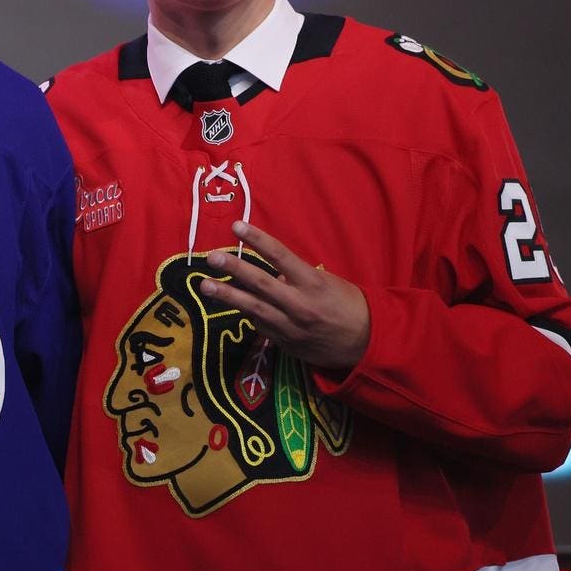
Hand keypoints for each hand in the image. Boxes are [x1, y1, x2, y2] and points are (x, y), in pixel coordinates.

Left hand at [200, 220, 370, 370]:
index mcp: (313, 283)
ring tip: (205, 284)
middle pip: (261, 283)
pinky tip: (234, 303)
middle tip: (212, 257)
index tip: (237, 226)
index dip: (257, 240)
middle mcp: (299, 305)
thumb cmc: (348, 305)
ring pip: (253, 308)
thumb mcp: (328, 283)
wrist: (366, 344)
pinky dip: (248, 313)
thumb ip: (298, 277)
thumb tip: (273, 274)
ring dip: (227, 295)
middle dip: (234, 269)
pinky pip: (260, 326)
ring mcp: (290, 327)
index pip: (281, 256)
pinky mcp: (284, 343)